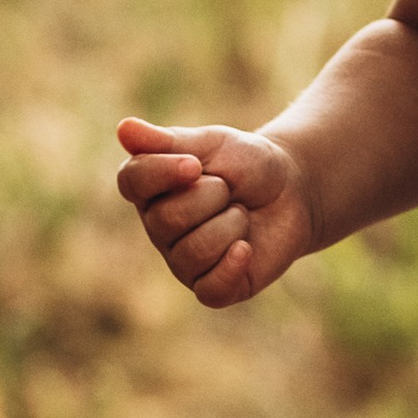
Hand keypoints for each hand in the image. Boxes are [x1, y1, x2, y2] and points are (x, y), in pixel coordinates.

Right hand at [114, 116, 315, 308]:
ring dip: (231, 225)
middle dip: (213, 197)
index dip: (162, 172)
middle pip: (167, 220)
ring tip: (241, 214)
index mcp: (151, 188)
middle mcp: (159, 228)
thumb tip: (124, 128)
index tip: (195, 164)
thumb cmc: (246, 164)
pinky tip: (246, 248)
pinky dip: (232, 267)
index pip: (132, 181)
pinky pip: (210, 289)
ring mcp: (183, 261)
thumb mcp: (211, 143)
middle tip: (230, 190)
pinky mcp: (212, 288)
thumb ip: (167, 141)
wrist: (293, 190)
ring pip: (192, 252)